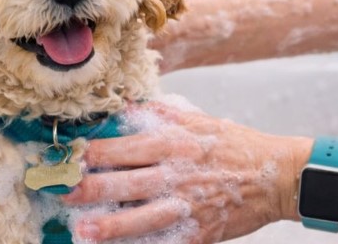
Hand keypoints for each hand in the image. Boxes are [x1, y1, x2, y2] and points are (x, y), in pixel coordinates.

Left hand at [61, 102, 309, 242]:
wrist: (277, 176)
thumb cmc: (233, 144)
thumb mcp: (196, 119)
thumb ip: (159, 114)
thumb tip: (126, 106)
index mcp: (172, 144)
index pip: (121, 149)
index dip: (91, 154)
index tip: (67, 157)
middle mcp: (175, 175)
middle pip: (123, 184)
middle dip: (88, 189)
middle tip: (60, 192)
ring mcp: (187, 206)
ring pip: (141, 218)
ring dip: (109, 226)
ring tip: (82, 232)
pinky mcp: (199, 232)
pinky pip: (166, 241)